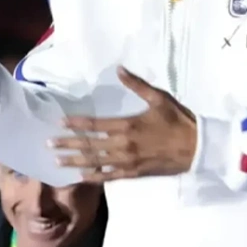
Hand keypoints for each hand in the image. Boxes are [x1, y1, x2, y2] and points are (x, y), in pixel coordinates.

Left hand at [48, 67, 196, 182]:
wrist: (197, 148)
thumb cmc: (178, 120)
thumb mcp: (159, 98)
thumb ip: (137, 85)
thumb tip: (119, 70)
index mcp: (128, 126)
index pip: (95, 125)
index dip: (76, 124)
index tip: (60, 124)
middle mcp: (124, 146)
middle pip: (90, 146)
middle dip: (68, 145)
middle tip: (49, 145)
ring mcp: (128, 162)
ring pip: (96, 163)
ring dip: (75, 162)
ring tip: (57, 162)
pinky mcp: (135, 174)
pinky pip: (109, 177)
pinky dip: (94, 177)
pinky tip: (81, 176)